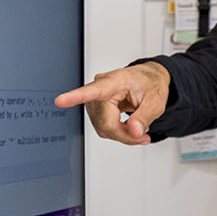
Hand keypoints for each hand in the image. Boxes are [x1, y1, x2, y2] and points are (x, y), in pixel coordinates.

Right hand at [54, 63, 170, 144]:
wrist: (148, 80)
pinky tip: (129, 128)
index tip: (60, 101)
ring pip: (103, 128)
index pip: (93, 90)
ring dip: (122, 135)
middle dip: (124, 134)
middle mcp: (101, 88)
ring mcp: (96, 99)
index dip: (75, 97)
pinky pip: (103, 128)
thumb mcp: (156, 101)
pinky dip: (118, 133)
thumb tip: (133, 131)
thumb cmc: (150, 84)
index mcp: (116, 81)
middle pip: (104, 122)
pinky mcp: (96, 109)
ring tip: (137, 128)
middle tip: (143, 135)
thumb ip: (144, 117)